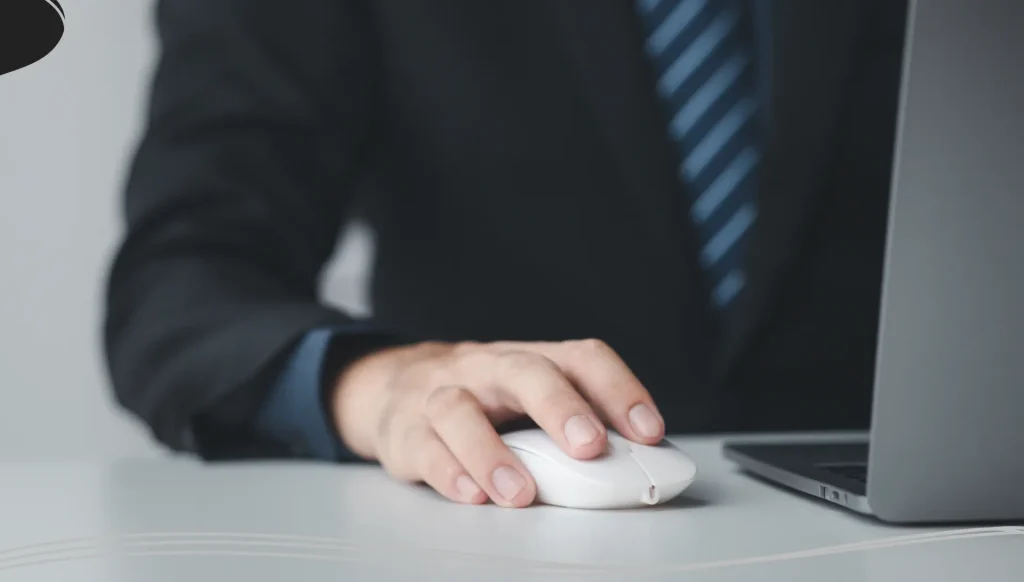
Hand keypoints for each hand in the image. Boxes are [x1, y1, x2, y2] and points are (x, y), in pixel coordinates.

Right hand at [331, 339, 664, 507]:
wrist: (390, 385)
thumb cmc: (478, 396)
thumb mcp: (524, 396)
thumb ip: (569, 423)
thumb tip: (631, 466)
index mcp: (528, 359)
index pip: (580, 358)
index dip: (618, 390)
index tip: (649, 431)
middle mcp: (486, 368)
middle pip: (524, 372)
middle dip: (561, 408)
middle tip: (590, 447)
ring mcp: (439, 395)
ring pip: (460, 410)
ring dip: (492, 453)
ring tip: (520, 492)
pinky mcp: (405, 431)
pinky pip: (424, 447)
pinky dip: (449, 472)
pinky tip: (472, 495)